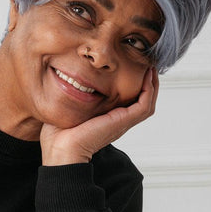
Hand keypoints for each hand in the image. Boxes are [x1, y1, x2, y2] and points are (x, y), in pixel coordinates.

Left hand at [41, 66, 158, 165]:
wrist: (61, 149)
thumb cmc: (58, 134)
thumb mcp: (68, 107)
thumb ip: (72, 95)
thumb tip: (67, 78)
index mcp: (107, 119)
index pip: (127, 100)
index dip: (133, 83)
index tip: (131, 65)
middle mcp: (117, 120)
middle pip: (142, 100)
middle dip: (146, 80)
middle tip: (146, 62)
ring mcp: (122, 122)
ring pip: (147, 102)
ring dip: (151, 83)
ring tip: (150, 66)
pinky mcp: (123, 121)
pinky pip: (145, 105)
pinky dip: (149, 90)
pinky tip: (146, 75)